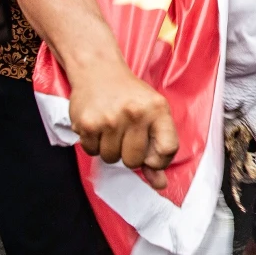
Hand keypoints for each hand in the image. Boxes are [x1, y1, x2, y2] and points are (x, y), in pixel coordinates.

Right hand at [68, 65, 179, 189]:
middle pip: (134, 161)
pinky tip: (98, 126)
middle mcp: (135, 114)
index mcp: (157, 110)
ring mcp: (110, 119)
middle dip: (129, 154)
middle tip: (126, 135)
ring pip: (112, 159)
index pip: (167, 150)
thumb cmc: (129, 95)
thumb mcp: (152, 113)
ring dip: (110, 149)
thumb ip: (158, 149)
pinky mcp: (88, 124)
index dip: (159, 160)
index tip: (151, 154)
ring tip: (111, 128)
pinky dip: (94, 144)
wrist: (98, 69)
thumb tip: (160, 185)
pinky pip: (92, 152)